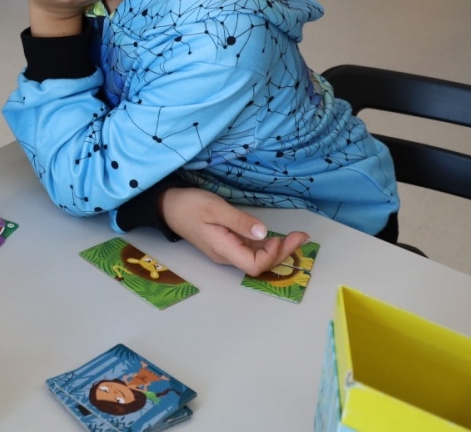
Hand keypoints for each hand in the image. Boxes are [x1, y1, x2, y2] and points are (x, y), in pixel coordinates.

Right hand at [159, 187, 310, 276]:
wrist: (168, 206)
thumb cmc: (189, 205)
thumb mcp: (215, 208)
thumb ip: (239, 222)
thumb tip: (263, 233)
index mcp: (223, 250)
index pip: (254, 265)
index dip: (271, 255)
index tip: (279, 237)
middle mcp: (227, 255)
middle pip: (260, 264)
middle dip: (283, 252)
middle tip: (302, 236)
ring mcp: (228, 250)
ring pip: (258, 257)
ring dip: (278, 249)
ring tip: (297, 236)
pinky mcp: (229, 243)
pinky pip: (251, 249)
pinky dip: (267, 244)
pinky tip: (278, 236)